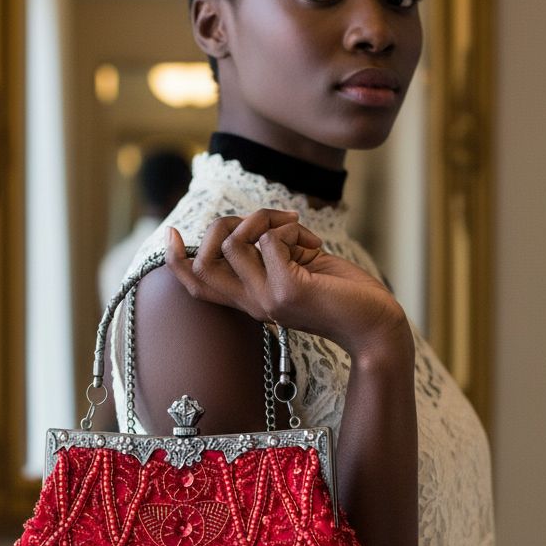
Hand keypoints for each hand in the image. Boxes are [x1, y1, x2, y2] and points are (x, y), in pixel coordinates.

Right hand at [165, 209, 411, 359]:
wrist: (376, 324)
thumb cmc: (342, 293)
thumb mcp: (297, 268)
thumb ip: (269, 251)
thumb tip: (249, 223)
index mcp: (250, 301)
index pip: (197, 285)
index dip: (175, 260)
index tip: (169, 233)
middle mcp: (252, 304)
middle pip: (203, 261)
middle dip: (224, 224)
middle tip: (267, 220)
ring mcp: (267, 300)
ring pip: (236, 241)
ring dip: (267, 220)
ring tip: (298, 230)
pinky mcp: (286, 291)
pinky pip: (270, 240)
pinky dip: (291, 230)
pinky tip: (315, 246)